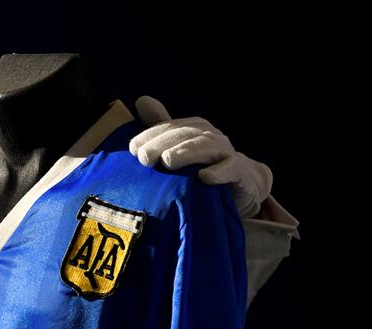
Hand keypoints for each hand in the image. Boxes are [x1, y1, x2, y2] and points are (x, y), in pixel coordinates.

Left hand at [129, 95, 272, 217]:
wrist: (242, 183)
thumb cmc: (202, 165)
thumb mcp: (180, 145)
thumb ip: (161, 126)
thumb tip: (141, 100)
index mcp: (192, 128)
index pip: (167, 128)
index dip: (149, 137)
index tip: (132, 150)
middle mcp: (209, 135)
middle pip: (184, 136)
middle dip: (162, 144)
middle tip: (144, 158)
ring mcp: (225, 152)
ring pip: (205, 148)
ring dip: (186, 153)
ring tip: (168, 161)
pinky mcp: (240, 171)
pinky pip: (231, 169)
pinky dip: (219, 173)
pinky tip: (205, 177)